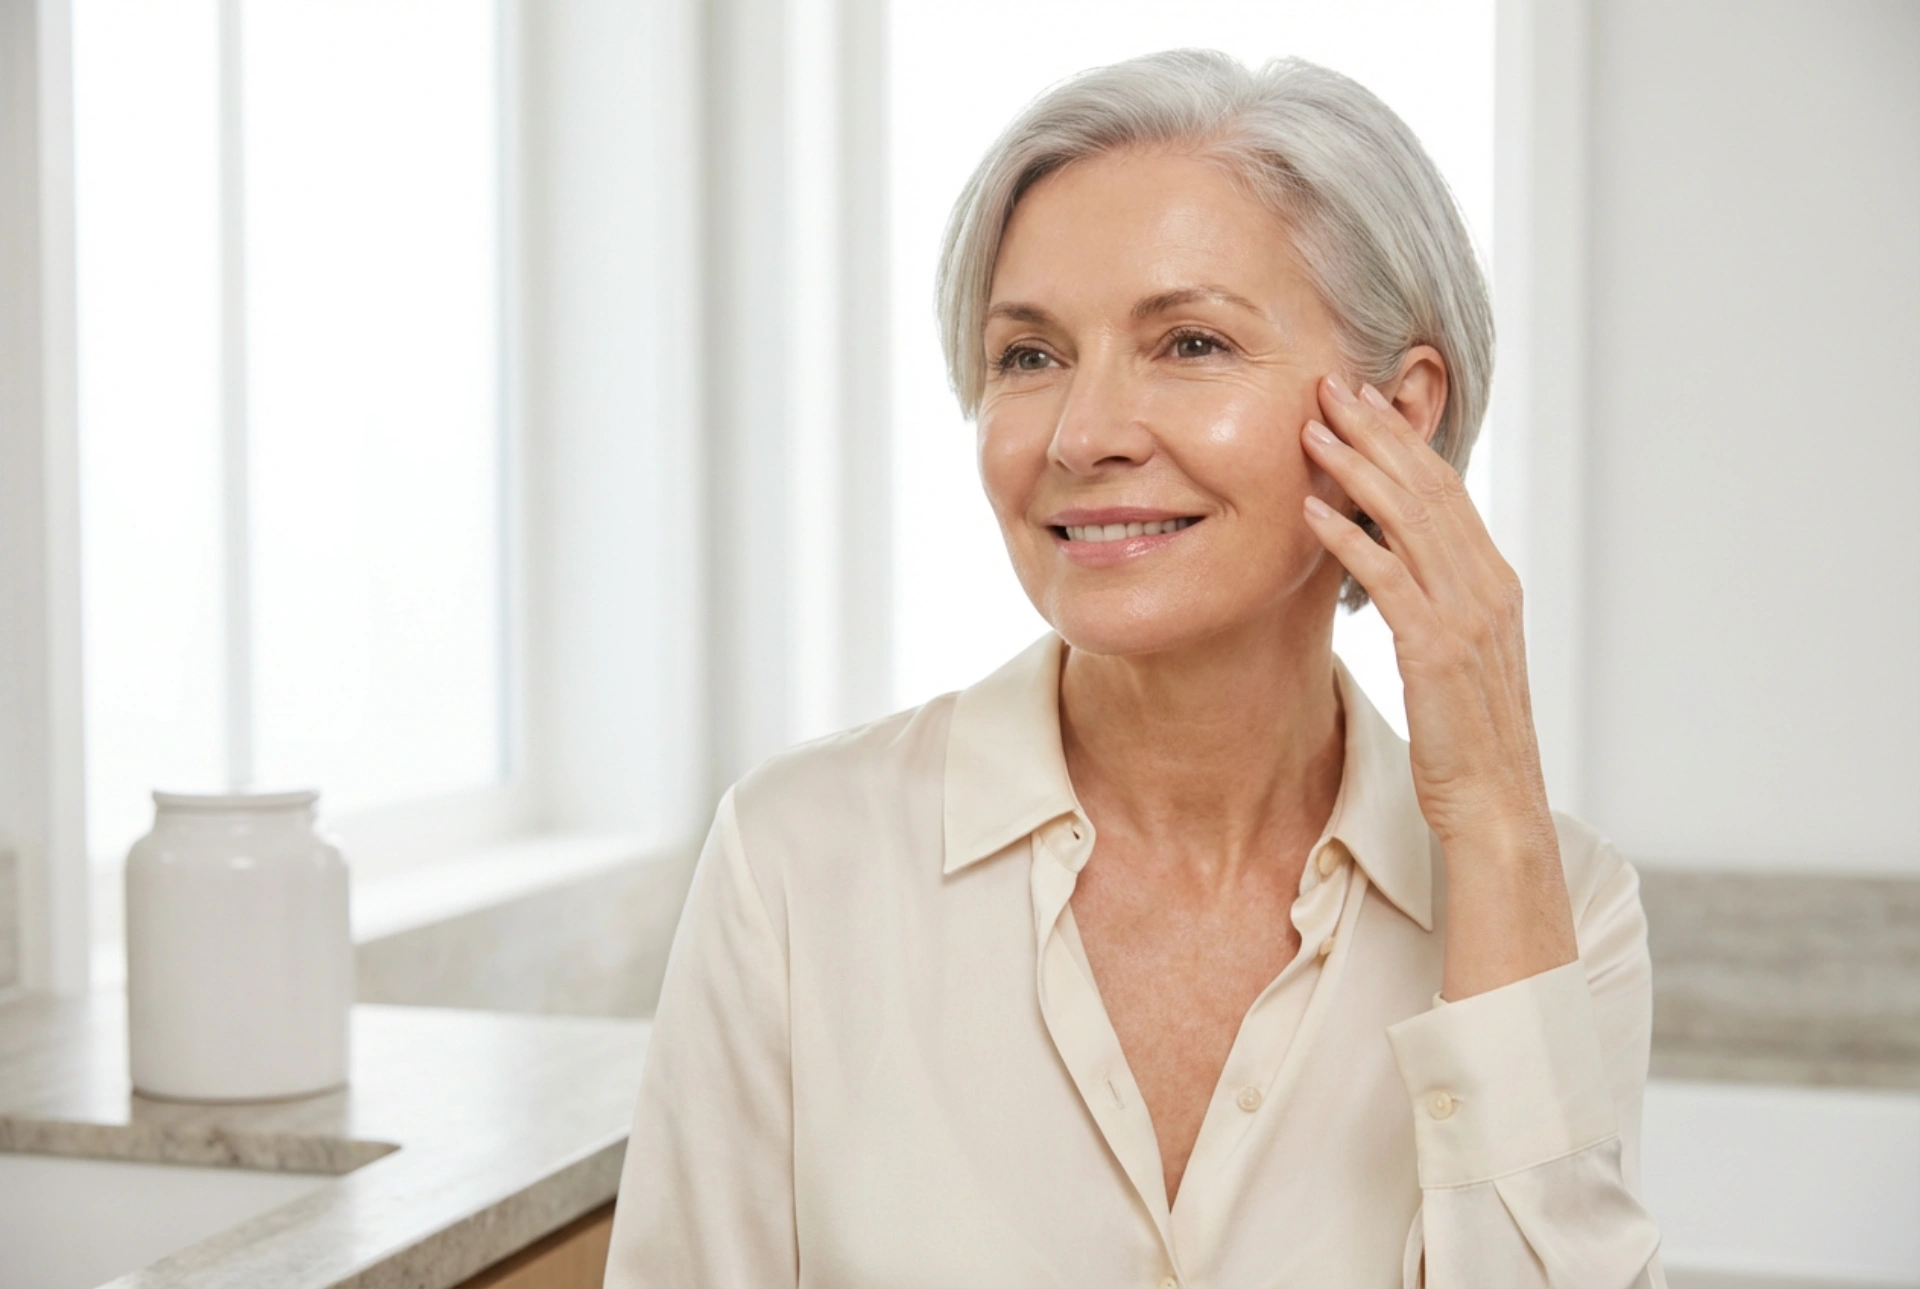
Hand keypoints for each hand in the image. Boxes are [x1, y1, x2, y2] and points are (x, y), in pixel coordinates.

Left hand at [1300, 372, 1576, 999]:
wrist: (1495, 806)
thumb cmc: (1467, 738)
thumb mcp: (1454, 655)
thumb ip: (1434, 602)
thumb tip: (1396, 564)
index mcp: (1494, 582)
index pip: (1446, 492)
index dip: (1403, 441)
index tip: (1362, 401)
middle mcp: (1488, 587)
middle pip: (1429, 488)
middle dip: (1379, 433)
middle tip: (1331, 386)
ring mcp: (1468, 617)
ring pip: (1410, 521)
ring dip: (1358, 469)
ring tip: (1312, 428)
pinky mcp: (1437, 652)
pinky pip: (1389, 581)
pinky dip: (1351, 539)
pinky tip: (1311, 511)